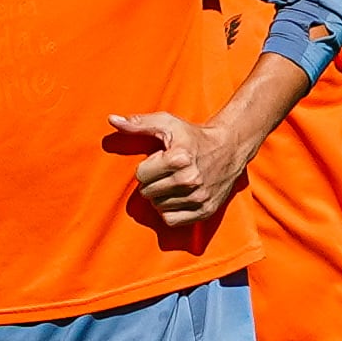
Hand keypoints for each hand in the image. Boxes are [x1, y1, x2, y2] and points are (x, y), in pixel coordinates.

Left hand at [111, 109, 257, 225]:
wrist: (230, 148)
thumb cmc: (193, 136)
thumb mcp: (167, 124)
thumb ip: (138, 123)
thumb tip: (112, 120)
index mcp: (179, 158)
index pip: (141, 175)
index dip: (146, 168)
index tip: (159, 161)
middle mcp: (190, 179)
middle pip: (149, 193)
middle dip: (152, 183)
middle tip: (165, 174)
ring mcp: (199, 197)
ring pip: (159, 207)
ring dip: (161, 197)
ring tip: (172, 185)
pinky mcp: (206, 210)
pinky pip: (173, 220)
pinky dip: (170, 212)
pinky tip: (176, 199)